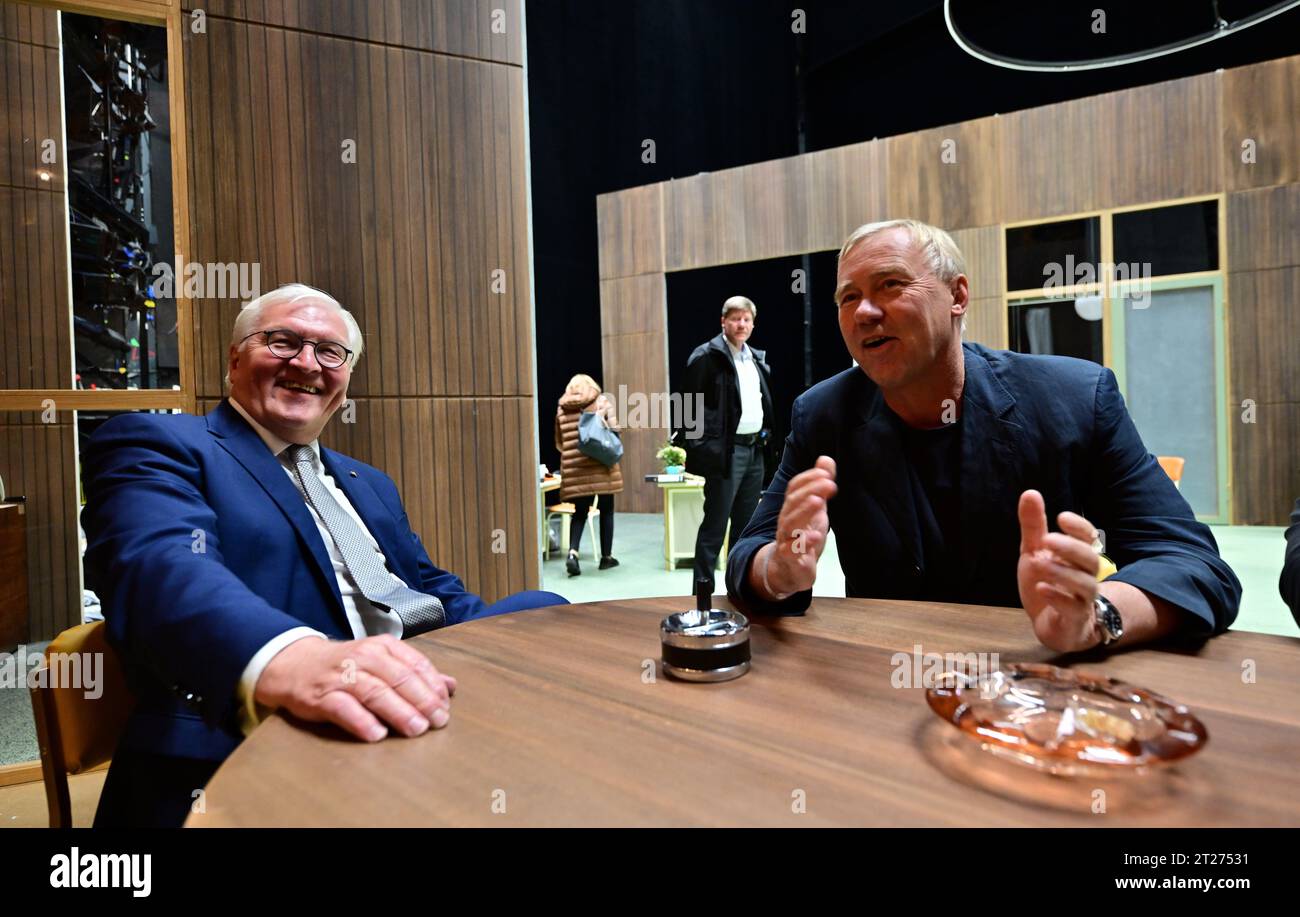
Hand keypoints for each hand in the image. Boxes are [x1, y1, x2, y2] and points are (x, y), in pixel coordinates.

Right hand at [254, 634, 457, 741]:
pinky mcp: (322, 696)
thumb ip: (414, 672)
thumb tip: (451, 686)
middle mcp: (364, 657)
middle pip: (399, 679)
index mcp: (383, 647)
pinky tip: (377, 734)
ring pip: (375, 692)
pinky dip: (361, 721)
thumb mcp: (382, 660)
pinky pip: (344, 708)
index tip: (446, 706)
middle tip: (439, 721)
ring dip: (399, 711)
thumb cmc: (347, 665)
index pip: (415, 664)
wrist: (295, 663)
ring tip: (417, 729)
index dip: (433, 686)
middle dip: (422, 701)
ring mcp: (342, 676)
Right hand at [763, 456, 837, 596]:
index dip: (808, 478)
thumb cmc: (802, 536)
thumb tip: (825, 460)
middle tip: (829, 484)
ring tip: (818, 502)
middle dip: (809, 490)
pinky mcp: (789, 558)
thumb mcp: (815, 509)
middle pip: (792, 502)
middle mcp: (786, 520)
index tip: (827, 473)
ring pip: (790, 523)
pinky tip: (815, 536)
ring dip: (803, 511)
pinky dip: (803, 542)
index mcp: (792, 507)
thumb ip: (820, 486)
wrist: (790, 570)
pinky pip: (791, 549)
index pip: (794, 488)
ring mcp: (785, 539)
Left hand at [1017, 490, 1102, 651]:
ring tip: (1039, 563)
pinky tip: (1042, 588)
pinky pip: (1074, 610)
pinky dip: (1059, 598)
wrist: (1049, 624)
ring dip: (1062, 573)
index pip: (1089, 538)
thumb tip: (1030, 492)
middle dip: (1070, 548)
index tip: (1061, 517)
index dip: (1078, 527)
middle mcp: (1085, 576)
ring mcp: (1082, 600)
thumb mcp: (1034, 551)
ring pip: (1086, 585)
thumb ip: (1033, 526)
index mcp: (1077, 557)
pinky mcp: (1074, 621)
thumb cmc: (1046, 582)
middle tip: (1047, 539)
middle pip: (1090, 560)